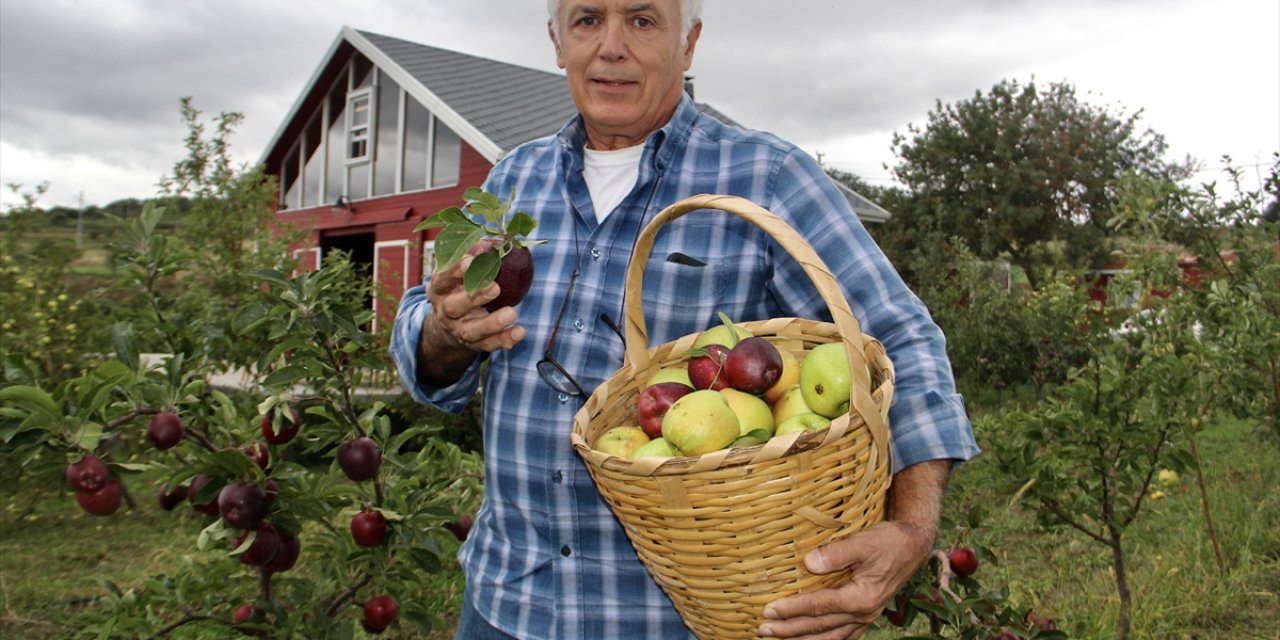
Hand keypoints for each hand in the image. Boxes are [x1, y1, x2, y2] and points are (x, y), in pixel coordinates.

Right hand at [425, 248, 525, 353]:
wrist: (446, 328)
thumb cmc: (457, 289)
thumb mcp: (457, 274)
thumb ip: (471, 257)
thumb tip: (489, 239)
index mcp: (438, 290)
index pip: (441, 279)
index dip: (454, 270)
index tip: (470, 260)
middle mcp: (445, 312)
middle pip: (454, 307)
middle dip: (474, 296)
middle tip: (495, 287)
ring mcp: (458, 330)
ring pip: (472, 330)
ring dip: (492, 323)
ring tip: (511, 313)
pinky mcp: (473, 345)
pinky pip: (488, 345)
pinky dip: (504, 340)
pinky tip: (519, 332)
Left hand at [758, 520, 932, 638]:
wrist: (912, 546)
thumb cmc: (888, 541)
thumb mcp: (864, 541)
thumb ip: (837, 553)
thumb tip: (808, 563)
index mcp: (862, 597)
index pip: (819, 607)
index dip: (792, 609)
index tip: (768, 609)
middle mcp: (864, 613)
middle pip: (820, 626)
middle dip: (789, 629)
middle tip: (762, 628)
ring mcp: (866, 617)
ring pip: (829, 636)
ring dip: (801, 639)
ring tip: (777, 638)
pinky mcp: (865, 615)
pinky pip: (841, 635)